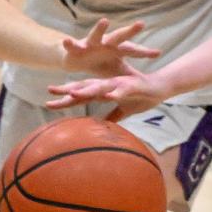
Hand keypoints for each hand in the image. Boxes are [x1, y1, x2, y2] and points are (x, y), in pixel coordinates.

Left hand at [47, 67, 167, 118]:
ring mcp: (120, 84)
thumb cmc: (142, 96)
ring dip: (86, 90)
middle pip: (85, 87)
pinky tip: (109, 96)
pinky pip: (123, 89)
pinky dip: (116, 92)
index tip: (49, 102)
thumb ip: (113, 116)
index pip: (82, 94)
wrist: (162, 86)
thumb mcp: (124, 110)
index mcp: (105, 90)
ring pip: (100, 86)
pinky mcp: (133, 85)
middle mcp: (109, 85)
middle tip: (50, 91)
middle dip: (68, 90)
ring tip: (73, 93)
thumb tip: (103, 127)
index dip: (66, 97)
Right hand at [60, 18, 160, 76]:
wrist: (76, 60)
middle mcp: (106, 43)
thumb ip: (131, 76)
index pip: (134, 51)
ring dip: (100, 28)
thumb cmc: (101, 64)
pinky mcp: (75, 48)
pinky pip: (72, 45)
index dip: (145, 52)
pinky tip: (67, 40)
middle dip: (130, 31)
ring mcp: (91, 44)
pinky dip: (69, 43)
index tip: (158, 53)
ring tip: (105, 20)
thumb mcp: (117, 72)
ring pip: (96, 34)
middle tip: (141, 24)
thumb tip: (150, 86)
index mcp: (118, 50)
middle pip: (120, 36)